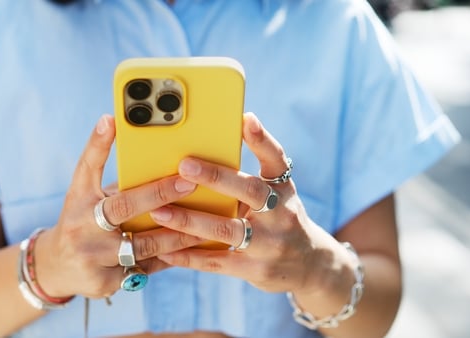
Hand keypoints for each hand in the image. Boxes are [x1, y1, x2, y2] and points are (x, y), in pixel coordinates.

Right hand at [33, 115, 205, 298]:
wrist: (57, 267)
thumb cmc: (83, 220)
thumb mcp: (87, 195)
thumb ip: (114, 177)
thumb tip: (141, 143)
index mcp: (78, 199)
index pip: (86, 167)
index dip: (98, 144)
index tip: (112, 120)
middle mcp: (81, 226)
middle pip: (122, 207)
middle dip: (159, 194)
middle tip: (190, 183)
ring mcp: (92, 257)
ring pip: (143, 244)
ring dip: (177, 233)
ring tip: (207, 223)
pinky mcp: (104, 282)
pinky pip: (147, 269)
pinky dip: (172, 258)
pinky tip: (196, 250)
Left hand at [151, 112, 346, 293]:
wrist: (310, 265)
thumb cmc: (280, 219)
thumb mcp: (277, 194)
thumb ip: (250, 175)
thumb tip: (218, 141)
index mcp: (283, 188)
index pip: (275, 159)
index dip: (261, 139)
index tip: (244, 119)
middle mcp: (281, 213)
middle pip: (248, 191)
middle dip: (216, 177)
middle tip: (183, 165)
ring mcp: (269, 243)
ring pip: (227, 229)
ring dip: (190, 220)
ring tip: (159, 211)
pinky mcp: (254, 269)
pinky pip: (216, 262)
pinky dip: (189, 257)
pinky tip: (164, 250)